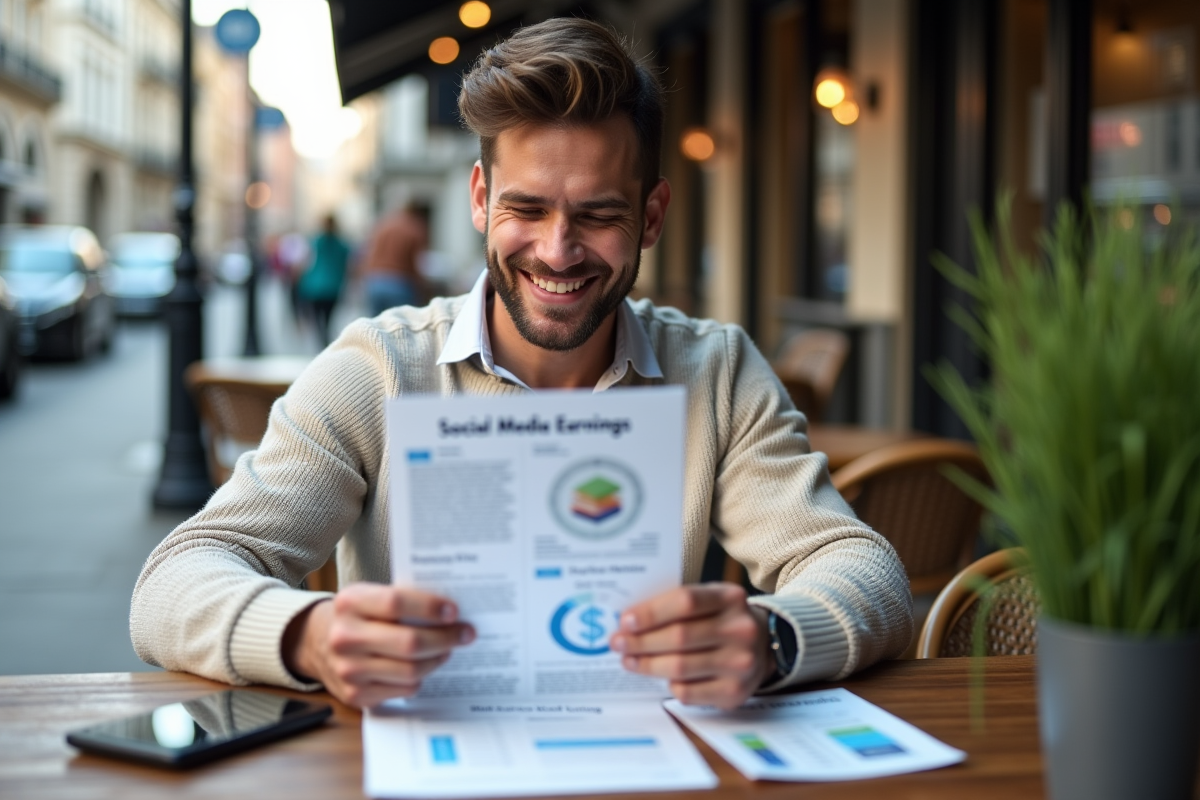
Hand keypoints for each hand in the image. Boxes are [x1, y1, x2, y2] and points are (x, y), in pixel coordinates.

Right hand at [282, 583, 474, 707]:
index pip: (396, 602)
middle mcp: (344, 637)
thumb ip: (402, 600)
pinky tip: (424, 666)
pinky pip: (404, 689)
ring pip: (410, 670)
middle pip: (409, 642)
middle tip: (466, 633)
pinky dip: (419, 678)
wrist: (315, 643)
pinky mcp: (355, 695)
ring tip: (447, 649)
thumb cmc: (356, 616)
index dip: (429, 607)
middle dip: (445, 638)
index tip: (453, 611)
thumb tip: (450, 611)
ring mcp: (348, 670)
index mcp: (350, 602)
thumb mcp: (369, 596)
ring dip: (437, 659)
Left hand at [610, 583, 771, 709]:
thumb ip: (676, 605)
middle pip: (679, 636)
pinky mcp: (735, 692)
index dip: (651, 613)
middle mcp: (740, 629)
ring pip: (681, 667)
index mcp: (730, 598)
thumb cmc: (722, 619)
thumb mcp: (709, 600)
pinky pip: (690, 692)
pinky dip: (670, 685)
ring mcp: (741, 663)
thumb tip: (630, 622)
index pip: (685, 602)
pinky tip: (660, 678)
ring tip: (628, 661)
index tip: (625, 621)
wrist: (764, 646)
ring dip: (647, 665)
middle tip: (617, 643)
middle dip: (641, 641)